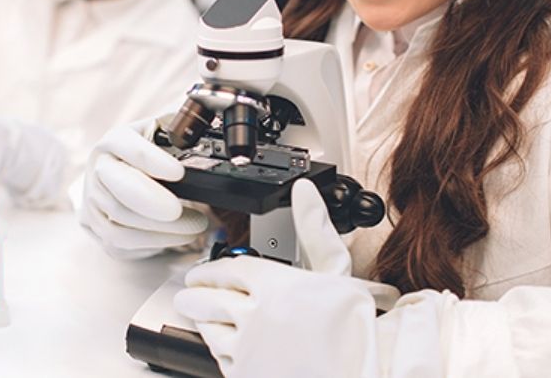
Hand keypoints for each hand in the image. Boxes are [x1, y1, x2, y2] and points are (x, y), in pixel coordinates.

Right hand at [79, 121, 209, 259]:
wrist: (118, 174)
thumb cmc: (149, 153)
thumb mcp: (162, 132)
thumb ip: (180, 132)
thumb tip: (203, 134)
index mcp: (115, 141)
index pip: (130, 148)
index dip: (154, 161)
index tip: (179, 173)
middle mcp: (99, 168)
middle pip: (119, 187)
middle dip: (151, 201)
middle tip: (178, 210)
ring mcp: (93, 200)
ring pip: (121, 220)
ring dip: (161, 228)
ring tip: (195, 225)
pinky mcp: (95, 226)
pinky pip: (120, 241)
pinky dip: (154, 242)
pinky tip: (178, 236)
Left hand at [173, 180, 397, 376]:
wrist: (361, 371)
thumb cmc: (353, 326)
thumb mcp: (336, 269)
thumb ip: (314, 228)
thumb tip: (304, 191)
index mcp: (273, 283)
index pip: (227, 270)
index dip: (209, 270)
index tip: (202, 273)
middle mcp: (254, 314)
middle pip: (208, 299)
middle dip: (195, 295)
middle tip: (189, 292)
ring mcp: (248, 347)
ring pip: (211, 330)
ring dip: (202, 321)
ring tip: (201, 316)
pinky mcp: (246, 373)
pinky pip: (221, 358)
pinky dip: (217, 348)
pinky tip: (223, 344)